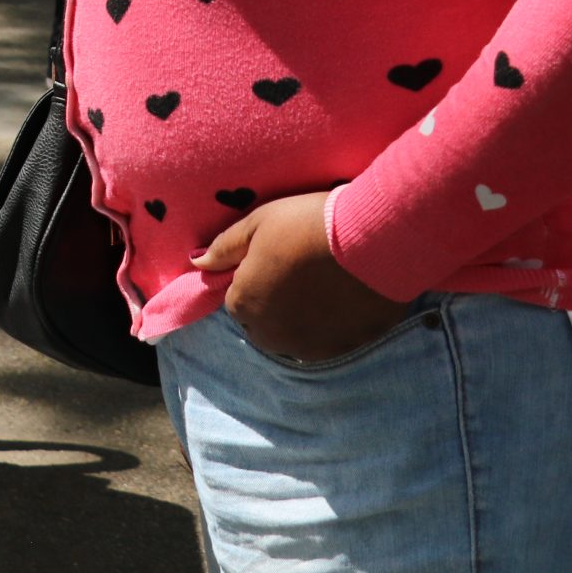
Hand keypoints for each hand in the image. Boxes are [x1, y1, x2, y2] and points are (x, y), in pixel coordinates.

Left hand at [193, 192, 414, 362]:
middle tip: (301, 274)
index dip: (254, 279)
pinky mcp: (345, 348)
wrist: (373, 239)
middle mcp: (271, 334)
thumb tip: (198, 263)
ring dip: (302, 321)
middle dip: (274, 305)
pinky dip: (333, 327)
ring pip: (295, 338)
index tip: (276, 260)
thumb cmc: (307, 224)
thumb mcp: (258, 223)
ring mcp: (310, 346)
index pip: (237, 299)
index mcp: (244, 304)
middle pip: (263, 324)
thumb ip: (224, 248)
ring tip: (324, 287)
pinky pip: (330, 342)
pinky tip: (346, 300)